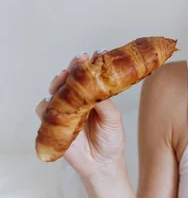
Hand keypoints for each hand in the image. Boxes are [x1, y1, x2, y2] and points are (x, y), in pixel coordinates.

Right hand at [35, 50, 125, 179]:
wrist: (103, 163)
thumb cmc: (111, 139)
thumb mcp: (113, 119)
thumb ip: (105, 104)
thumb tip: (99, 88)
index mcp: (94, 96)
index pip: (90, 76)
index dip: (92, 63)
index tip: (99, 52)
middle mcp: (78, 101)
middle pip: (70, 79)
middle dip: (74, 67)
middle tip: (80, 59)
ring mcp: (66, 111)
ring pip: (55, 91)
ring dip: (58, 82)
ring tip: (65, 75)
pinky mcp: (55, 125)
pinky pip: (44, 112)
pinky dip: (46, 105)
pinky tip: (52, 100)